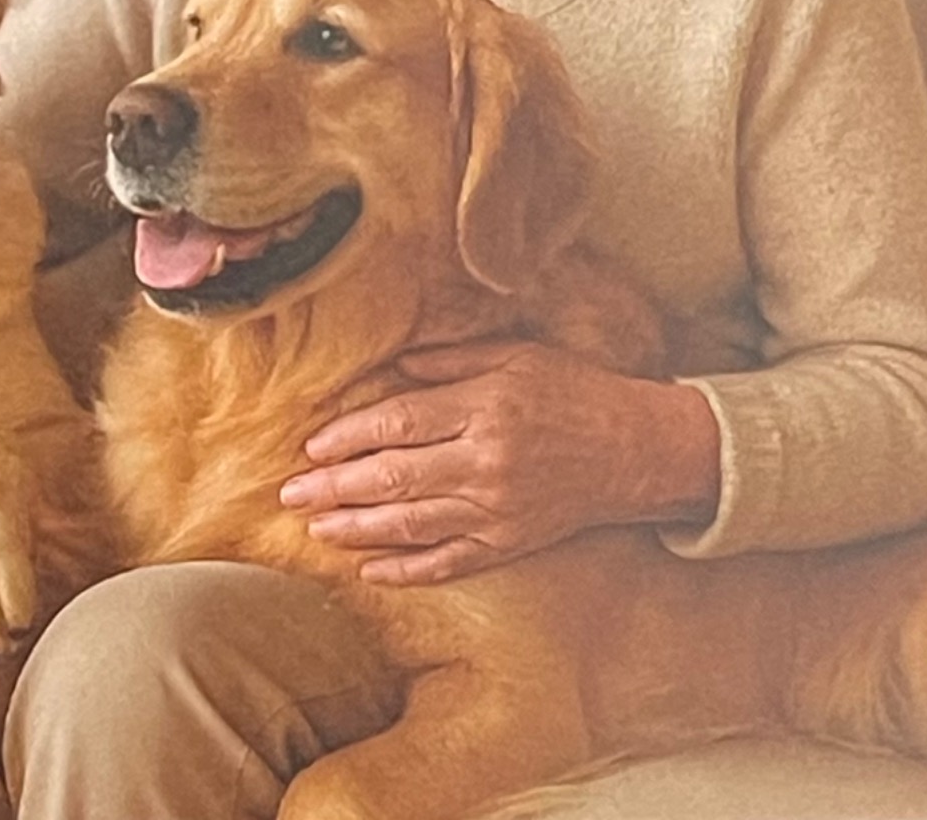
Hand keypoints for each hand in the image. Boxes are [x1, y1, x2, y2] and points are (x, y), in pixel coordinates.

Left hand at [279, 340, 718, 584]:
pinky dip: (407, 571)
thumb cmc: (572, 391)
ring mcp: (497, 511)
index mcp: (483, 410)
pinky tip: (368, 570)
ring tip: (314, 529)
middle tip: (288, 495)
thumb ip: (449, 361)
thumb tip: (391, 369)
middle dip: (334, 488)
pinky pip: (450, 563)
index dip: (349, 436)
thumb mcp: (514, 355)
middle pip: (393, 479)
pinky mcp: (510, 543)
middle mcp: (485, 464)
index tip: (310, 445)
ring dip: (356, 530)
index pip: (398, 424)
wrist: (638, 449)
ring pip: (412, 526)